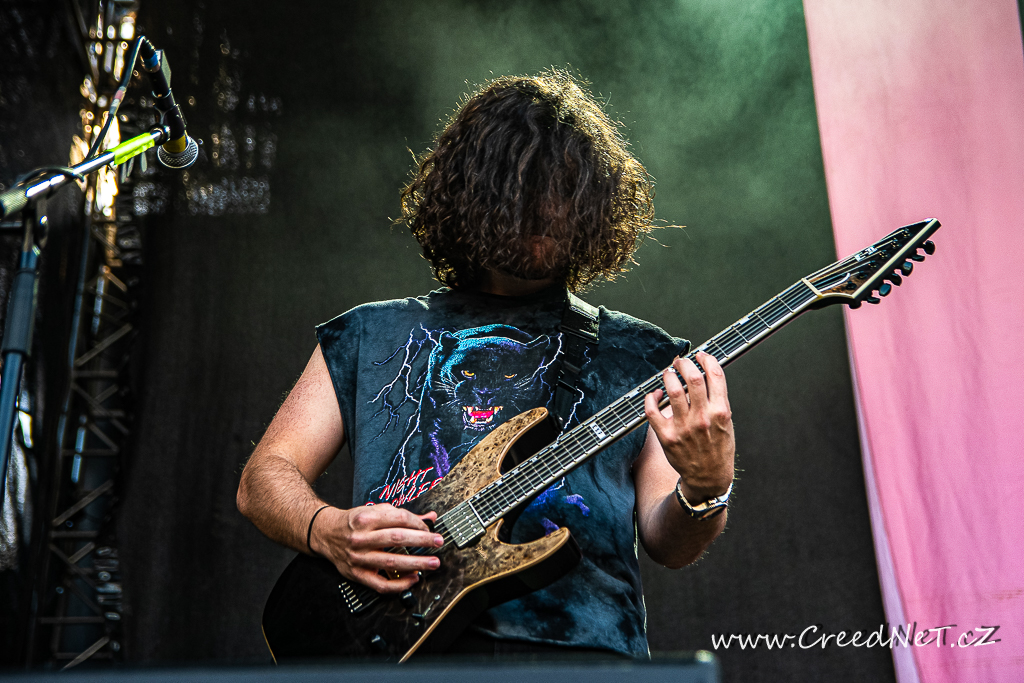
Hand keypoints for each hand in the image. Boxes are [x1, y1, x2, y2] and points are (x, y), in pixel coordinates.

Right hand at [310, 504, 443, 592]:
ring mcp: (358, 557)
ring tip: (432, 563)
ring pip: (391, 562)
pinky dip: (399, 584)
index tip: (429, 529)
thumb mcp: (375, 511)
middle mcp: (361, 538)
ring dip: (415, 563)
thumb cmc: (353, 522)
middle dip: (421, 541)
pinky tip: (413, 579)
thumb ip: (402, 515)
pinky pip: (380, 584)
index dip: (418, 524)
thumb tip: (429, 518)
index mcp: (367, 518)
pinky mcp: (357, 574)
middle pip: (396, 538)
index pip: (399, 519)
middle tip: (438, 542)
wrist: (325, 533)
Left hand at [643, 352, 734, 502]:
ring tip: (668, 373)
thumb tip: (704, 373)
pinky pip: (652, 411)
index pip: (715, 375)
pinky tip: (655, 394)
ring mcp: (684, 427)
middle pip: (692, 377)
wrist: (709, 477)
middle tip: (680, 361)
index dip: (707, 359)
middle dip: (684, 363)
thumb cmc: (718, 448)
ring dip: (668, 376)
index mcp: (721, 411)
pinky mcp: (667, 437)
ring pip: (672, 390)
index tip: (701, 355)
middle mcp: (703, 417)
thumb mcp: (727, 422)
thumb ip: (717, 400)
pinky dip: (651, 398)